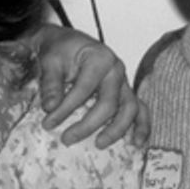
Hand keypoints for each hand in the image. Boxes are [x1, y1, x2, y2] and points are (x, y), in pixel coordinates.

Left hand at [31, 24, 149, 148]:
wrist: (67, 43)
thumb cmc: (59, 50)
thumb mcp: (50, 61)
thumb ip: (50, 83)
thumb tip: (49, 108)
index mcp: (99, 58)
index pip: (83, 89)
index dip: (65, 109)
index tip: (47, 123)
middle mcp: (117, 70)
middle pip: (109, 103)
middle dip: (88, 124)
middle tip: (66, 139)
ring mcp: (124, 82)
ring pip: (130, 109)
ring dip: (117, 129)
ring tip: (99, 144)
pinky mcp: (126, 92)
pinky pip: (140, 110)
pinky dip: (141, 126)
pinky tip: (137, 143)